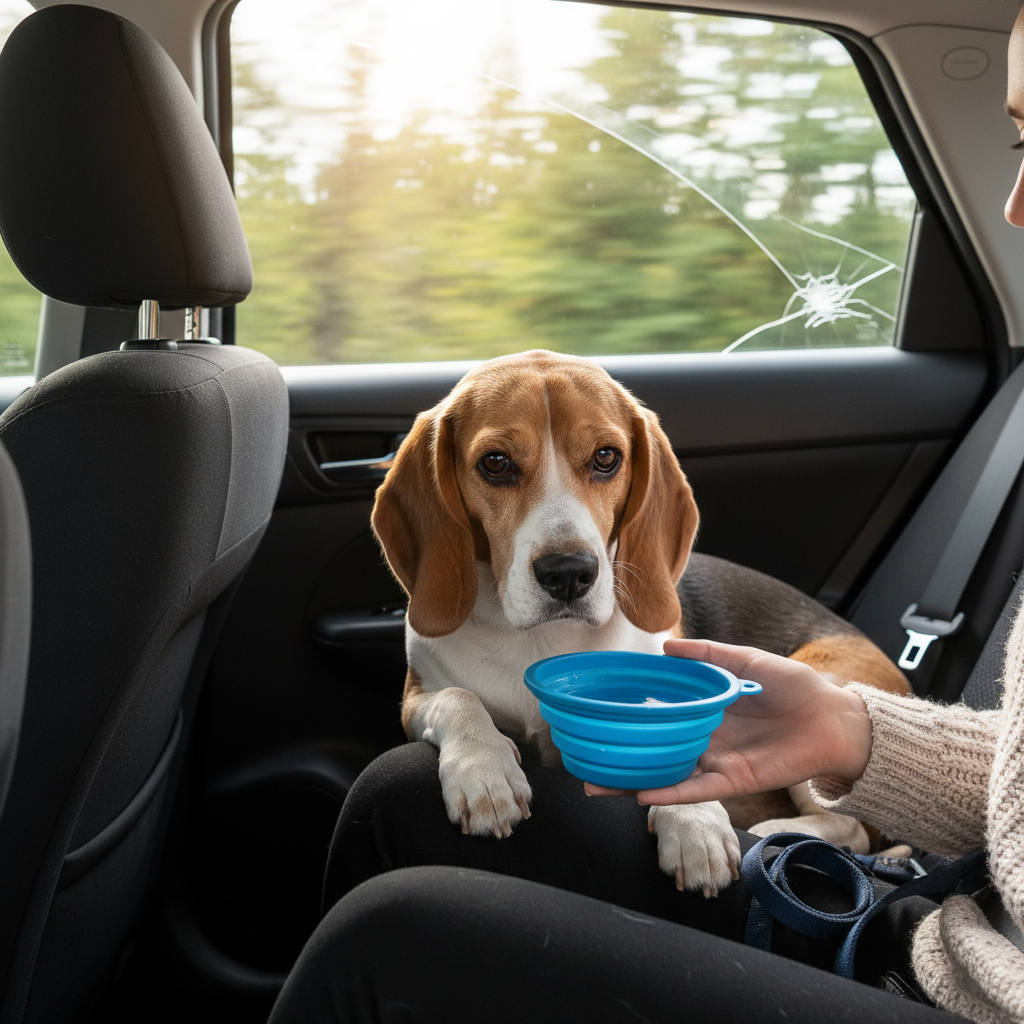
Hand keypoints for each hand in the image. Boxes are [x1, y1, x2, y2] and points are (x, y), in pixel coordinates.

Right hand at [584, 637, 871, 805]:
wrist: (835, 717)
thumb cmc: (796, 687)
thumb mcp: (745, 660)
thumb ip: (708, 654)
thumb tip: (666, 645)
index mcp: (704, 713)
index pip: (658, 719)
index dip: (630, 722)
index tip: (598, 720)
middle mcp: (704, 741)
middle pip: (653, 754)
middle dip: (619, 762)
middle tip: (582, 765)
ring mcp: (718, 763)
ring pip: (667, 777)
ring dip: (633, 784)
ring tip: (597, 786)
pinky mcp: (736, 781)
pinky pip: (698, 790)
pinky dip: (671, 794)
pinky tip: (643, 795)